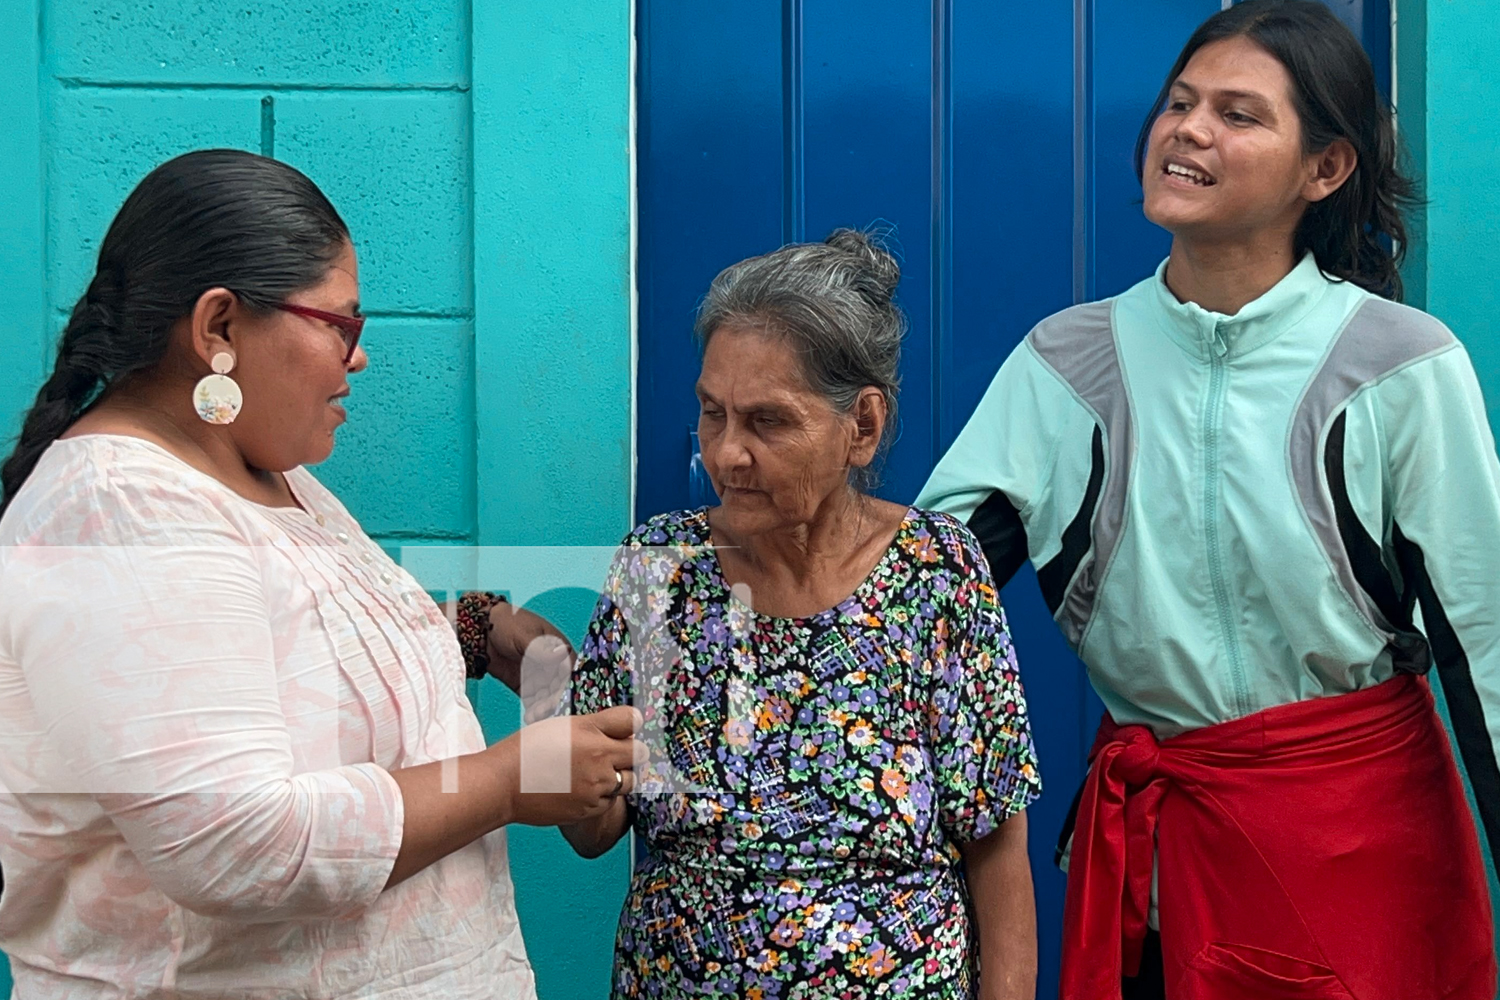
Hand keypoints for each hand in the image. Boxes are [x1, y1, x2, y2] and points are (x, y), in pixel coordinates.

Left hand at [486, 603, 574, 721]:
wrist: (480, 631)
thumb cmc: (507, 623)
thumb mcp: (525, 634)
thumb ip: (542, 648)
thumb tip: (562, 652)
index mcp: (558, 648)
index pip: (569, 669)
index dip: (568, 684)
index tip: (563, 697)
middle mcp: (552, 665)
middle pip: (560, 687)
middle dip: (555, 700)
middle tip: (544, 710)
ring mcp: (539, 677)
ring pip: (548, 697)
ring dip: (544, 709)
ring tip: (534, 716)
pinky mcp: (525, 686)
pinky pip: (534, 701)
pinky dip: (534, 710)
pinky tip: (530, 718)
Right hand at [496, 705, 645, 826]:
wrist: (504, 784)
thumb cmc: (528, 750)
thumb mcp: (563, 726)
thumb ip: (596, 726)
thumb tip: (625, 726)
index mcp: (591, 732)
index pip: (633, 721)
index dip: (631, 724)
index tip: (626, 728)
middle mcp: (599, 759)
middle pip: (639, 753)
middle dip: (631, 752)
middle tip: (614, 752)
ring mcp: (597, 787)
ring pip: (628, 781)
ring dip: (620, 776)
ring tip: (596, 773)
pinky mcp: (590, 810)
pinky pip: (610, 801)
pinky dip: (603, 796)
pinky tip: (581, 789)